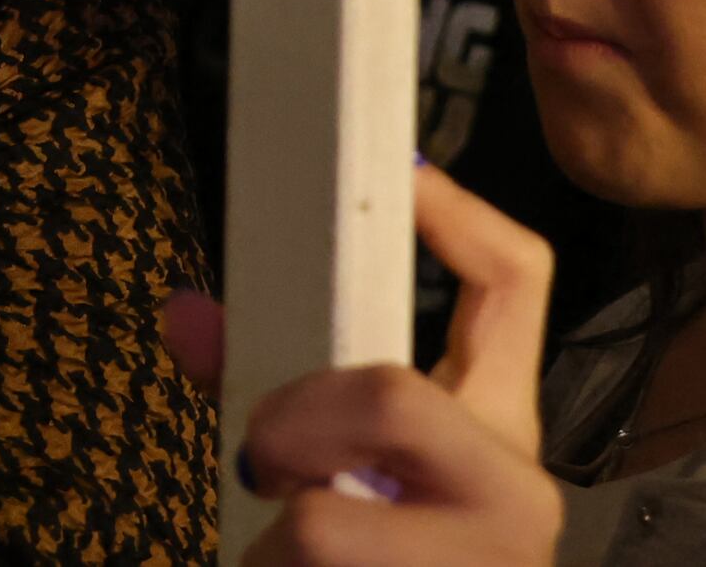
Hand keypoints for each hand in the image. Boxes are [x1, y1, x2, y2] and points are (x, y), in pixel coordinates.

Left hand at [232, 168, 563, 563]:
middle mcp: (517, 494)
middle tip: (266, 467)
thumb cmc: (384, 558)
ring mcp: (497, 565)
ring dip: (272, 552)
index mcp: (500, 433)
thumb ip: (278, 397)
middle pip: (390, 394)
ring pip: (326, 528)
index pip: (519, 284)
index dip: (461, 212)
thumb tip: (186, 322)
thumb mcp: (352, 478)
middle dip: (292, 426)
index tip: (400, 177)